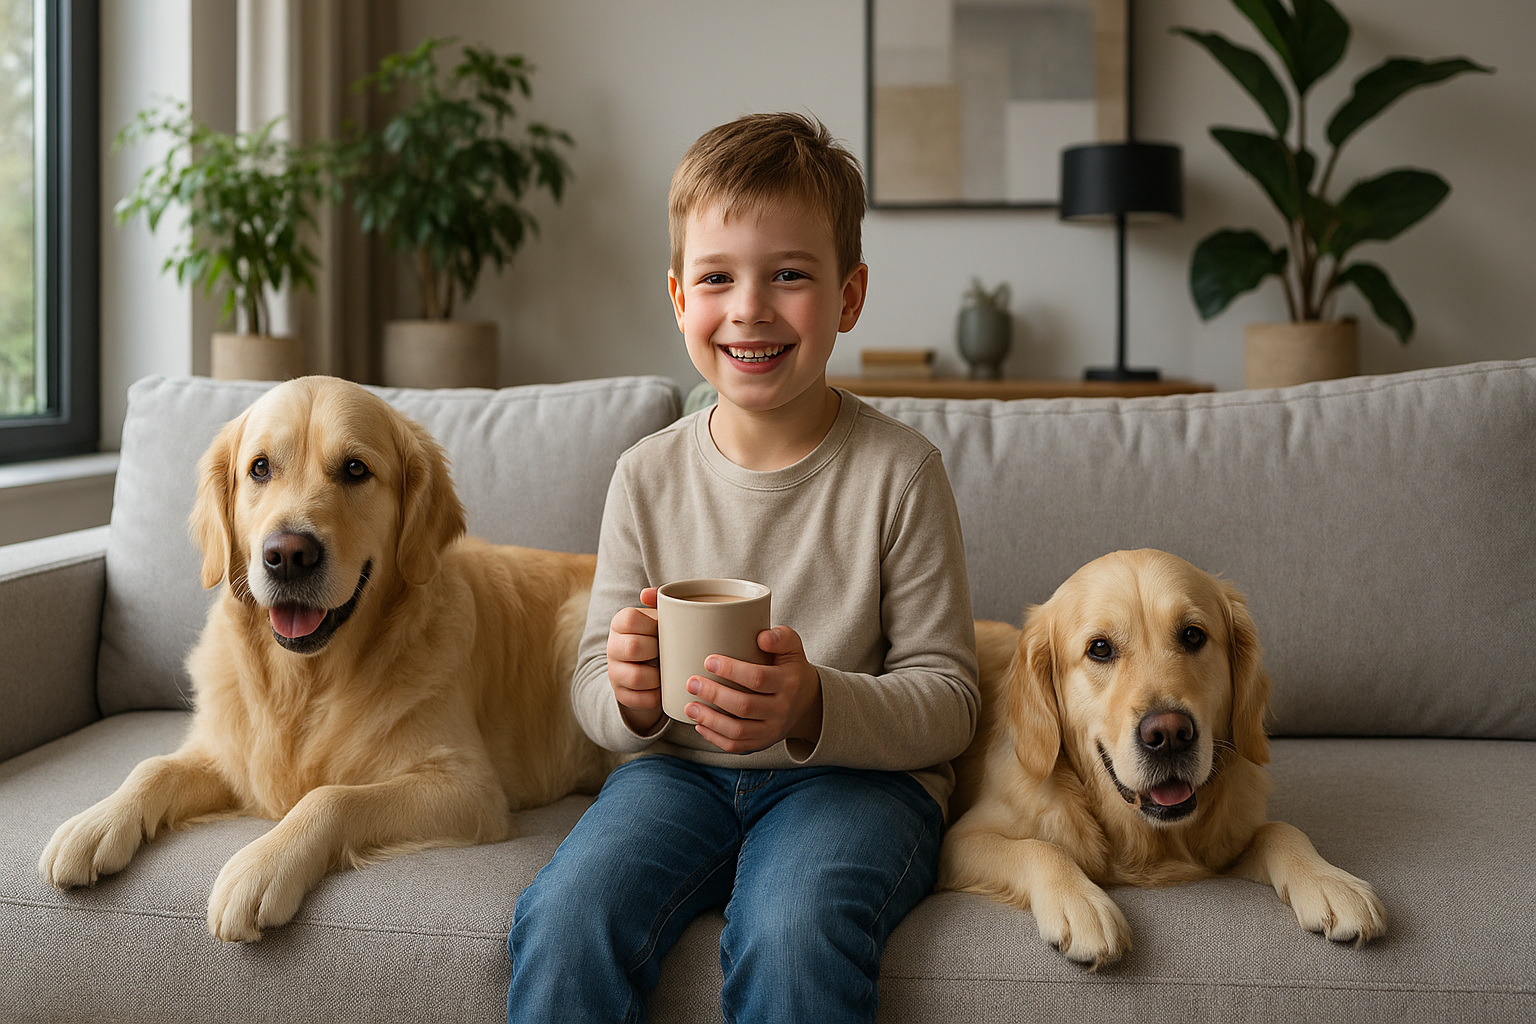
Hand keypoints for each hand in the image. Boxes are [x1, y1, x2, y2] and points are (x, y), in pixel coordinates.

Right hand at [607, 588, 662, 732]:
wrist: (650, 667)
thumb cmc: (660, 635)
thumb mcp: (660, 616)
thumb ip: (660, 599)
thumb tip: (646, 594)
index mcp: (620, 622)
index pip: (629, 619)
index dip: (651, 625)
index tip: (662, 630)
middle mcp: (612, 646)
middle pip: (633, 647)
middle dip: (656, 651)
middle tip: (667, 651)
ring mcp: (614, 672)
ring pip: (637, 677)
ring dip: (658, 676)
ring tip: (666, 672)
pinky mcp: (621, 695)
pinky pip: (642, 699)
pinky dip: (657, 696)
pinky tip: (661, 688)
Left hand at [684, 625, 822, 753]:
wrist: (807, 703)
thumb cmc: (791, 669)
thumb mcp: (793, 648)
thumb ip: (781, 637)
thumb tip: (761, 637)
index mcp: (789, 683)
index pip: (758, 679)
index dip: (732, 670)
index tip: (709, 661)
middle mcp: (782, 710)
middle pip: (744, 706)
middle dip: (714, 695)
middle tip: (692, 683)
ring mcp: (772, 730)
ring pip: (738, 731)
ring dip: (710, 720)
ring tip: (690, 707)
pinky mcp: (762, 743)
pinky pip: (736, 746)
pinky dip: (715, 738)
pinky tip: (700, 725)